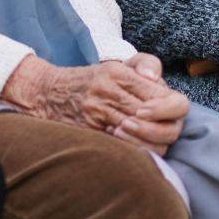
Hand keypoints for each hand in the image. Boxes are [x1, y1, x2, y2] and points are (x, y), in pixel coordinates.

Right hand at [0, 55, 188, 154]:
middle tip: (157, 131)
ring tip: (143, 140)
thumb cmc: (88, 81)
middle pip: (163, 126)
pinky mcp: (90, 131)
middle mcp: (109, 91)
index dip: (173, 112)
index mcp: (120, 74)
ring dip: (150, 145)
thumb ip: (144, 68)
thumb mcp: (116, 67)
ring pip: (146, 141)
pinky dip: (134, 151)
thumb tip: (160, 84)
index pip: (171, 100)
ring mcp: (98, 113)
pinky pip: (124, 149)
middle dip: (165, 132)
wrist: (45, 93)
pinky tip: (129, 146)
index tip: (162, 112)